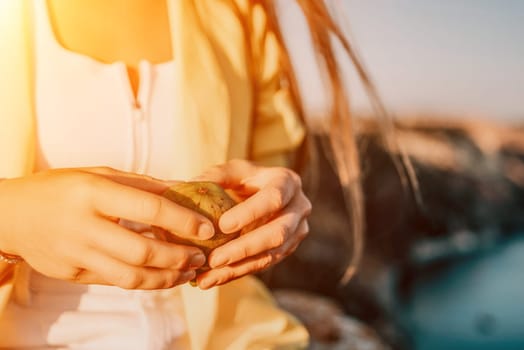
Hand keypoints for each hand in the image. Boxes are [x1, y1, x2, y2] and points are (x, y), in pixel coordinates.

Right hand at [0, 167, 214, 288]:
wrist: (12, 214)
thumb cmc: (62, 187)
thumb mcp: (99, 174)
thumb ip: (142, 184)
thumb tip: (183, 187)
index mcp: (93, 192)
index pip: (149, 208)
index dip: (183, 220)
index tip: (207, 228)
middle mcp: (83, 225)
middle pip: (142, 251)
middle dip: (179, 258)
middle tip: (200, 256)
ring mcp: (75, 254)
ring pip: (130, 276)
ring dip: (166, 278)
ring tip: (188, 272)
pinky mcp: (70, 274)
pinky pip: (114, 282)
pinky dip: (143, 281)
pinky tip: (162, 276)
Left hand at [193, 159, 311, 288]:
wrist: (263, 193)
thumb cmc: (245, 179)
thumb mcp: (233, 171)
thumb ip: (216, 176)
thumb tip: (190, 187)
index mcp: (287, 182)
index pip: (273, 199)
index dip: (250, 214)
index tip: (222, 226)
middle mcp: (299, 207)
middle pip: (277, 233)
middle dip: (244, 248)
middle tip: (214, 259)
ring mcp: (296, 232)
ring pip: (271, 255)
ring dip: (238, 267)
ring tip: (207, 277)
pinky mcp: (287, 250)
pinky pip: (263, 265)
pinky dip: (237, 273)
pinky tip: (213, 279)